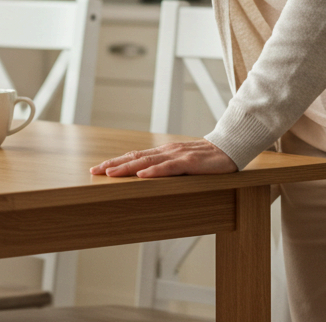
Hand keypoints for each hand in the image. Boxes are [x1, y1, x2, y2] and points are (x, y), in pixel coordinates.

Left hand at [91, 139, 236, 177]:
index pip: (135, 156)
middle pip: (135, 157)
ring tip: (110, 173)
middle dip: (114, 165)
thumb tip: (148, 176)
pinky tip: (142, 175)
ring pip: (147, 161)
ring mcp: (178, 155)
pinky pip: (169, 167)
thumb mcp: (183, 163)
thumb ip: (167, 167)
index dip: (117, 162)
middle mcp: (167, 151)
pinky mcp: (190, 161)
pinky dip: (154, 171)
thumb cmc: (207, 159)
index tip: (99, 168)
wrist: (231, 148)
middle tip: (95, 171)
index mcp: (164, 152)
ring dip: (127, 168)